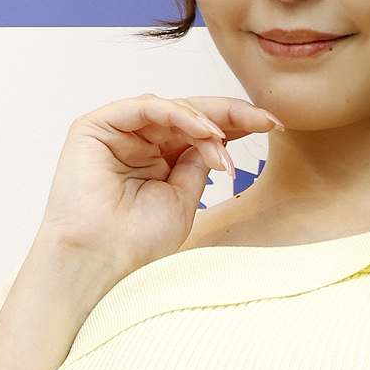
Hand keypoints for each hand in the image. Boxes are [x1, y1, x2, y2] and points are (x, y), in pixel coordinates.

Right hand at [33, 93, 282, 286]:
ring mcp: (117, 131)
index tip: (272, 127)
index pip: (200, 133)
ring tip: (229, 140)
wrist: (99, 261)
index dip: (236, 127)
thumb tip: (219, 139)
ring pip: (171, 109)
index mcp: (157, 159)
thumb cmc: (135, 242)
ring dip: (206, 121)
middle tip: (267, 118)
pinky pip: (145, 108)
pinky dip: (178, 115)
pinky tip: (205, 131)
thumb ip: (197, 164)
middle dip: (230, 115)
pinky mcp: (97, 126)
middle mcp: (137, 141)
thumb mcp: (182, 200)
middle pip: (190, 116)